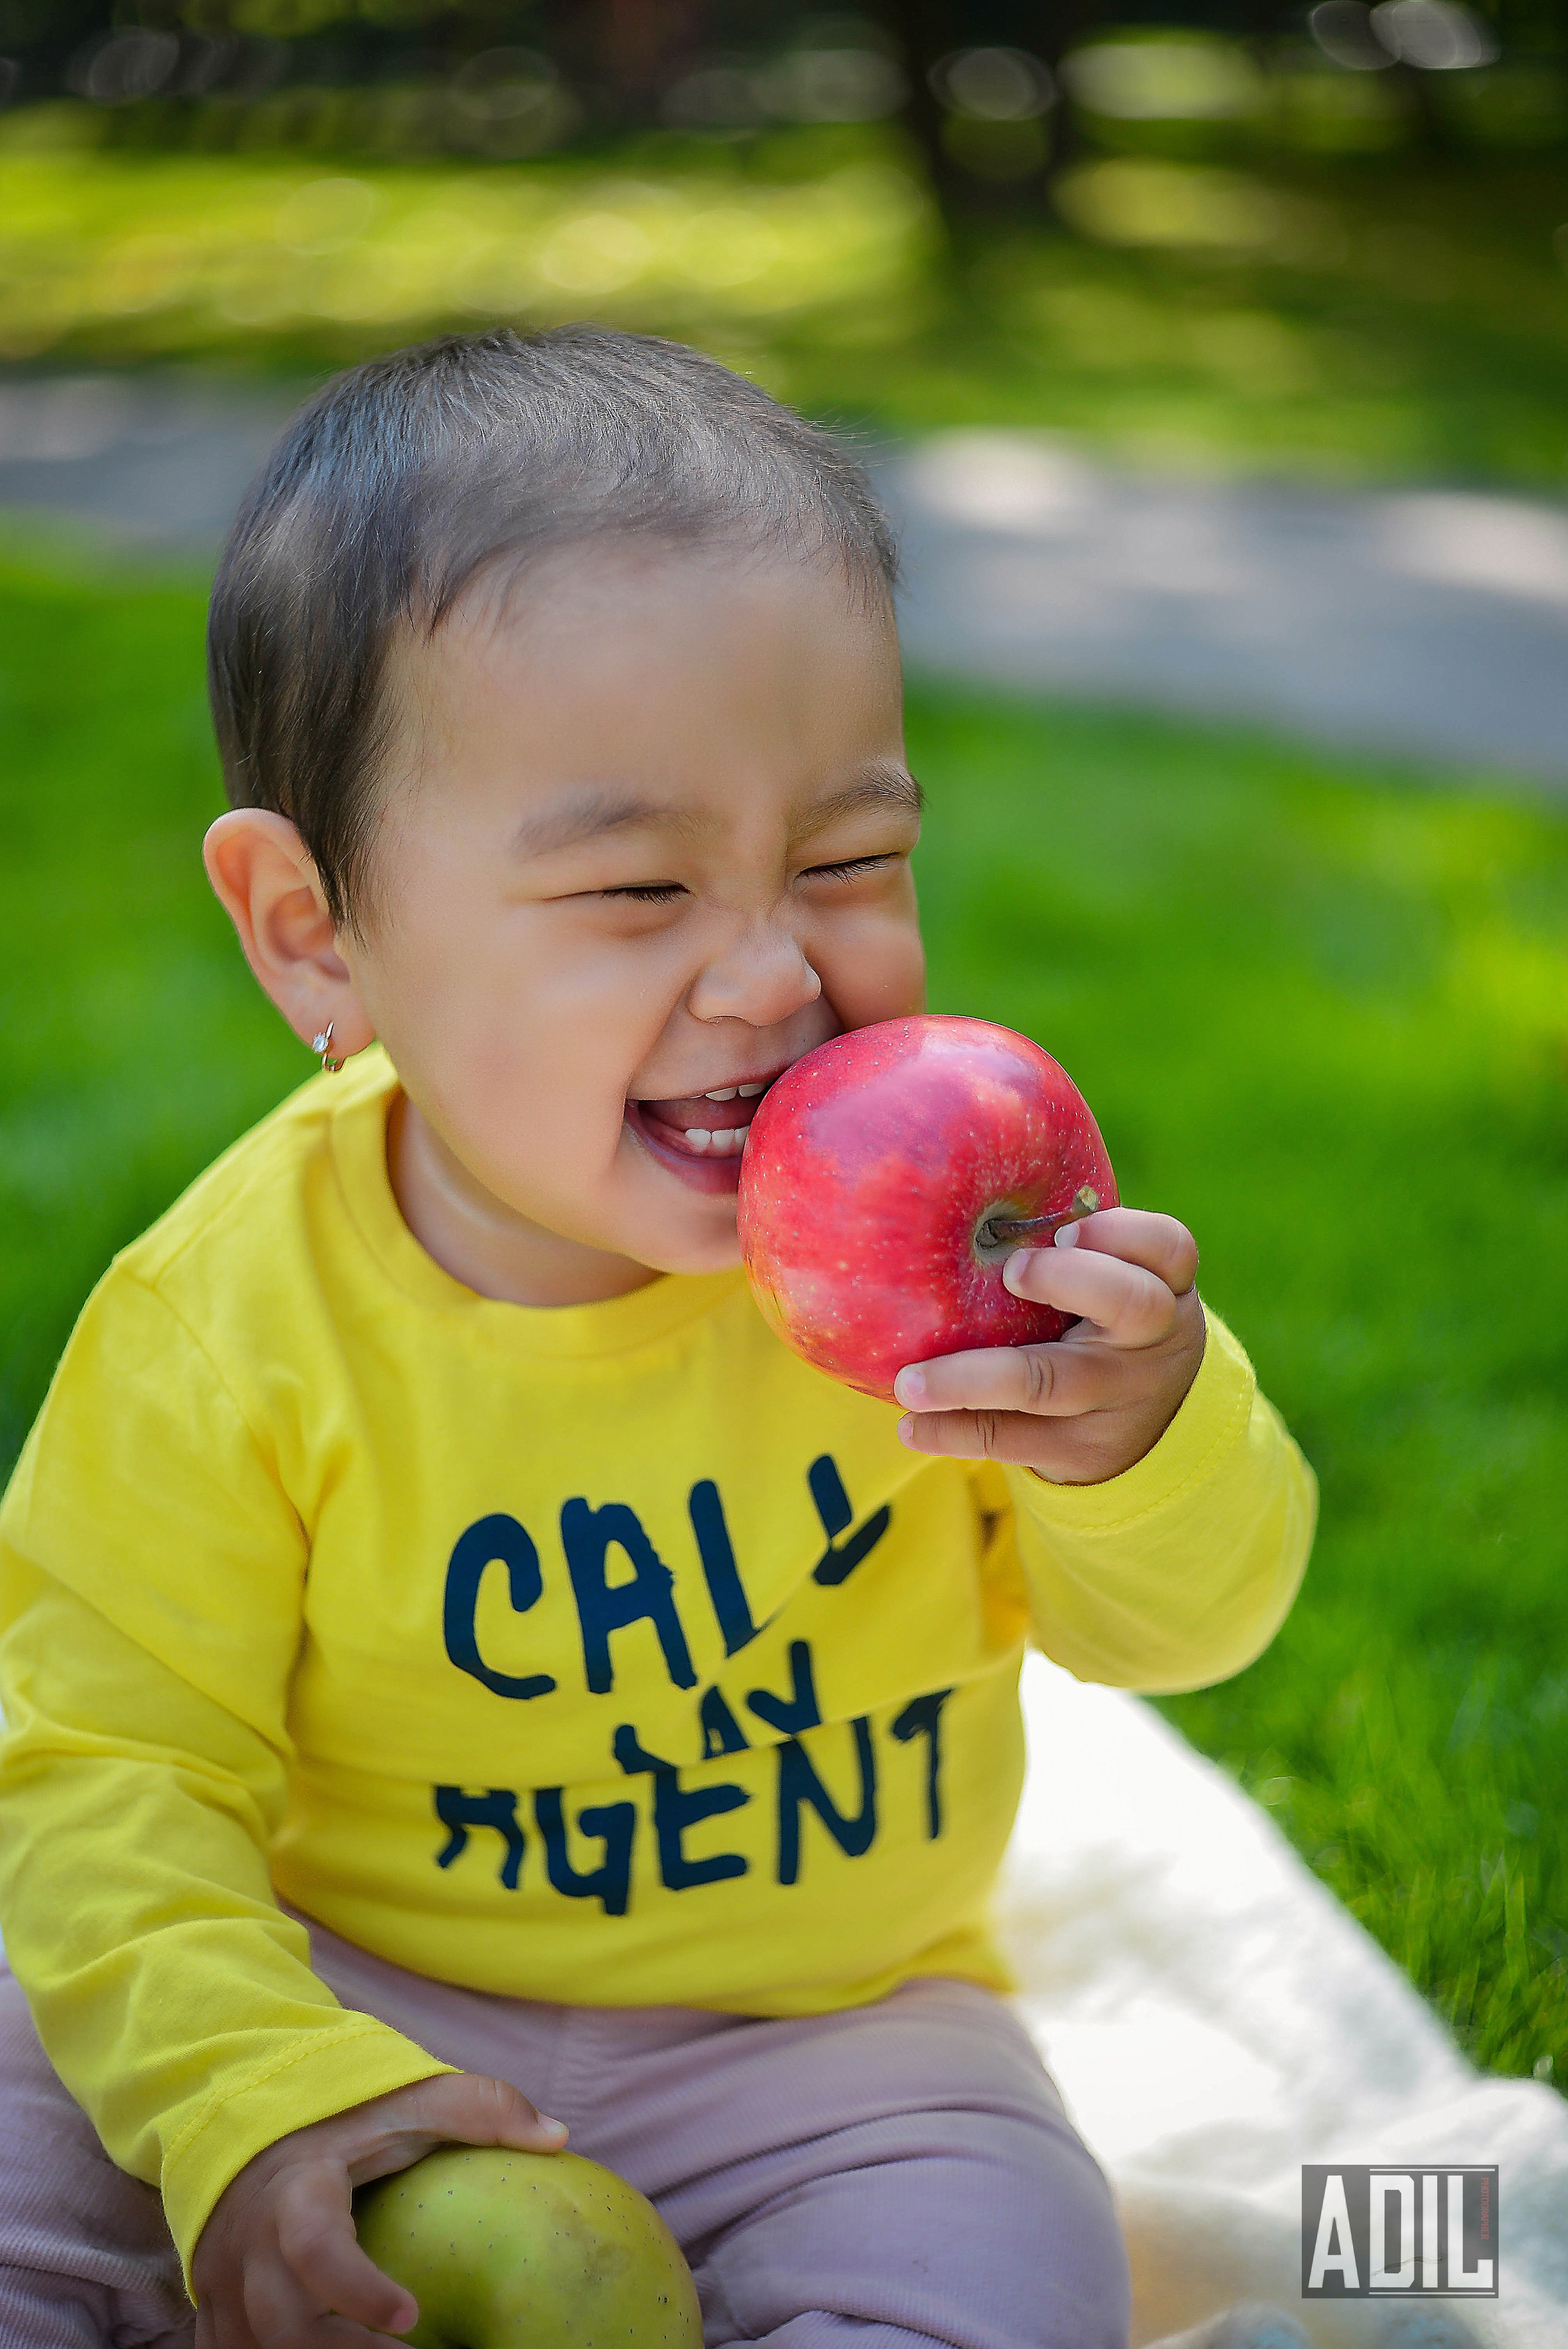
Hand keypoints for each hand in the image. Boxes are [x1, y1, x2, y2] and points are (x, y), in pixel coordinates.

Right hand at [191, 2069, 567, 2348]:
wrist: (249, 2108)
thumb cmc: (345, 2110)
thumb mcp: (410, 2098)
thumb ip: (481, 2109)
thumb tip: (558, 2137)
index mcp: (299, 2188)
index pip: (316, 2247)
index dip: (357, 2289)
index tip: (411, 2317)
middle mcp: (249, 2240)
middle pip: (280, 2324)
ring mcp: (223, 2277)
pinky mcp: (213, 2301)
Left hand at [893, 1208, 1203, 1484]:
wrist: (1151, 1429)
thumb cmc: (1103, 1324)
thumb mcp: (1117, 1283)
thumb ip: (1069, 1244)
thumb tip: (961, 1186)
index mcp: (1164, 1285)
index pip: (1168, 1246)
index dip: (1119, 1232)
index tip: (1064, 1228)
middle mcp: (1151, 1340)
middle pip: (1129, 1303)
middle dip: (1064, 1279)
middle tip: (1010, 1271)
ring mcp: (1118, 1398)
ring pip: (1050, 1384)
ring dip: (970, 1379)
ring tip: (909, 1382)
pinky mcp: (1083, 1450)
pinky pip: (1014, 1440)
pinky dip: (955, 1432)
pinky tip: (911, 1425)